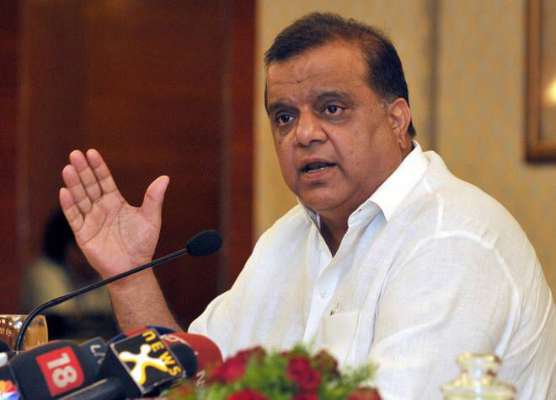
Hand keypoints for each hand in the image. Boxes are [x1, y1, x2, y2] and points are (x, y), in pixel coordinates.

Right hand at [59, 149, 168, 277]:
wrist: (134, 269)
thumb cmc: (142, 244)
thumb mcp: (151, 218)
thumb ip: (154, 198)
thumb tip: (165, 177)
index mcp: (116, 202)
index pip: (104, 180)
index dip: (98, 167)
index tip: (91, 152)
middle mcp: (101, 208)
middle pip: (90, 185)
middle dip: (83, 170)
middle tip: (75, 154)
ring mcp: (91, 220)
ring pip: (80, 198)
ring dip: (74, 183)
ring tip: (68, 168)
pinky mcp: (83, 234)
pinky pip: (74, 217)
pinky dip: (69, 205)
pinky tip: (65, 192)